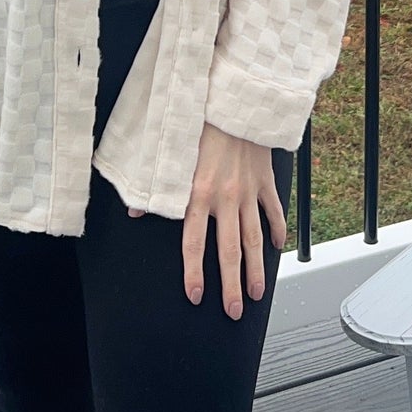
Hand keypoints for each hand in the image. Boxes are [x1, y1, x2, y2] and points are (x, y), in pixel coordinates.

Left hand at [127, 121, 286, 318]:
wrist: (237, 100)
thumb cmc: (199, 124)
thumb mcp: (169, 154)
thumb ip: (155, 187)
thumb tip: (135, 212)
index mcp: (198, 195)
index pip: (194, 244)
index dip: (195, 273)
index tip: (196, 296)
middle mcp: (226, 199)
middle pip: (229, 251)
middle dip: (231, 285)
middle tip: (234, 311)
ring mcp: (249, 192)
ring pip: (254, 239)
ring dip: (256, 269)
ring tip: (257, 293)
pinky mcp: (264, 180)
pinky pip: (272, 211)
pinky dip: (276, 229)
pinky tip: (275, 248)